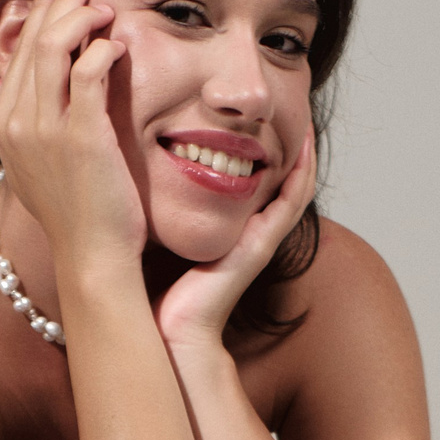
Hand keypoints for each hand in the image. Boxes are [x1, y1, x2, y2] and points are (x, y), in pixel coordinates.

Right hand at [0, 0, 144, 273]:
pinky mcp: (80, 136)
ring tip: (103, 1)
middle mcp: (17, 123)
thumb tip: (63, 88)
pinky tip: (120, 38)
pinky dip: (103, 47)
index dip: (39, 11)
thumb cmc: (81, 217)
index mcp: (7, 127)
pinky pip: (87, 71)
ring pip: (55, 45)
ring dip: (80, 13)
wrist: (92, 258)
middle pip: (34, 39)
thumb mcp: (50, 165)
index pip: (19, 52)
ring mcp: (45, 130)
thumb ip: (49, 124)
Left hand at [155, 130, 318, 357]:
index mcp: (231, 232)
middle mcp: (251, 234)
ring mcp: (261, 241)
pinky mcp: (261, 247)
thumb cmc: (160, 296)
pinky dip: (301, 174)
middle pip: (282, 181)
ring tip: (307, 116)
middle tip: (292, 107)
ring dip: (305, 153)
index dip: (262, 150)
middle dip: (288, 146)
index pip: (256, 183)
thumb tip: (133, 185)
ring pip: (295, 187)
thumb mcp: (161, 242)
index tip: (255, 117)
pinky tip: (305, 145)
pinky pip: (291, 203)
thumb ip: (160, 217)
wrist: (172, 332)